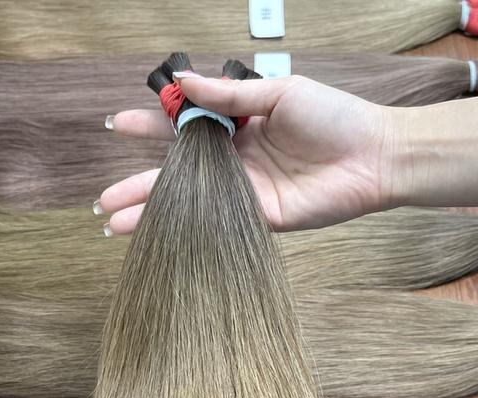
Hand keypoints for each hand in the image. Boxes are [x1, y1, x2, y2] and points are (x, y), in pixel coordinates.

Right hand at [98, 73, 405, 233]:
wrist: (373, 155)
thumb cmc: (334, 116)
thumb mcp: (277, 93)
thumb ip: (230, 95)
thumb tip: (184, 82)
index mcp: (238, 124)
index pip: (184, 125)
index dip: (151, 125)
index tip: (116, 125)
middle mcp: (236, 159)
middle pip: (177, 172)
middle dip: (138, 184)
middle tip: (103, 199)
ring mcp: (245, 190)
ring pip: (189, 201)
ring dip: (152, 213)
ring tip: (114, 224)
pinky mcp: (260, 217)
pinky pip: (217, 220)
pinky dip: (188, 226)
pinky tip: (159, 234)